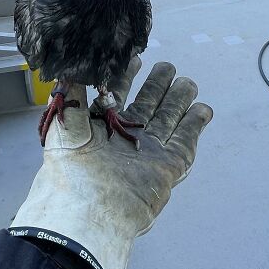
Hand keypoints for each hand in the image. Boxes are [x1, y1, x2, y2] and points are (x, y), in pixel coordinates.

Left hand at [9, 61, 211, 268]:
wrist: (86, 211)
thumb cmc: (71, 172)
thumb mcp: (65, 130)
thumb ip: (72, 101)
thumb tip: (72, 71)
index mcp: (100, 131)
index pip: (116, 98)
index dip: (125, 78)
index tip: (134, 58)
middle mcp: (125, 141)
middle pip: (147, 107)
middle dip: (157, 86)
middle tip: (168, 66)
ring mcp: (148, 154)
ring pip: (168, 121)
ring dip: (178, 100)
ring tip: (188, 81)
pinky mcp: (166, 168)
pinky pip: (184, 142)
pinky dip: (194, 125)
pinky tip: (203, 108)